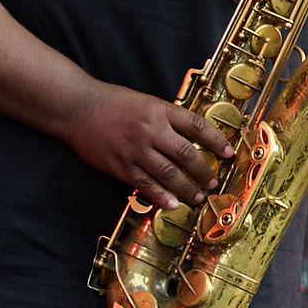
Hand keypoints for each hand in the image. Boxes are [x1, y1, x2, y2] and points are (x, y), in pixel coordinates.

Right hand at [63, 82, 236, 210]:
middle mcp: (151, 130)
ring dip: (187, 188)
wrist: (78, 108)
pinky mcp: (121, 165)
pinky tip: (173, 204)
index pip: (197, 125)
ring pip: (169, 173)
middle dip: (204, 171)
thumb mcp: (147, 102)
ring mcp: (135, 149)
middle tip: (214, 182)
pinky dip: (161, 196)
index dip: (216, 140)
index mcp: (160, 110)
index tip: (229, 153)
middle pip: (186, 154)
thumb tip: (192, 137)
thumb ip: (167, 118)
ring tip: (199, 197)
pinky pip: (146, 184)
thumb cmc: (114, 102)